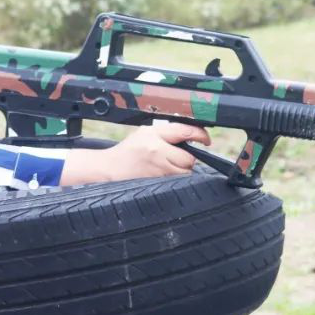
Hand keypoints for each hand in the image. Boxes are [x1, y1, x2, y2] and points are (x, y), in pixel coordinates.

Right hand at [61, 123, 211, 184]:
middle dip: (187, 158)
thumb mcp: (145, 132)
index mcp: (154, 135)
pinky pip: (176, 181)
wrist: (109, 168)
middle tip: (176, 157)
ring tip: (168, 167)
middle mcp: (157, 151)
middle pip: (189, 158)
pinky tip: (163, 175)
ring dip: (181, 170)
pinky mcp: (157, 182)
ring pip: (185, 172)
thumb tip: (193, 135)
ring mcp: (158, 169)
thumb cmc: (128, 151)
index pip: (187, 132)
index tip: (205, 140)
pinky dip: (174, 179)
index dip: (201, 135)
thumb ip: (168, 132)